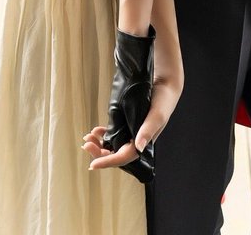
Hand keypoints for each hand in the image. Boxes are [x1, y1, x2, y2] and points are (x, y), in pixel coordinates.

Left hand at [82, 30, 182, 180]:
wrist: (165, 85)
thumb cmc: (163, 100)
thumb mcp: (157, 114)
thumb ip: (148, 130)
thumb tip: (138, 147)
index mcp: (144, 143)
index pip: (124, 157)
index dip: (108, 162)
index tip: (92, 164)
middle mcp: (137, 141)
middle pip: (115, 154)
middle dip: (99, 152)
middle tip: (86, 143)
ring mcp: (132, 133)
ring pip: (113, 145)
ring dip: (99, 144)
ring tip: (88, 137)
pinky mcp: (129, 124)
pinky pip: (114, 134)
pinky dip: (104, 134)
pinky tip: (97, 130)